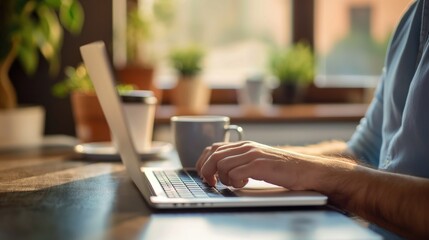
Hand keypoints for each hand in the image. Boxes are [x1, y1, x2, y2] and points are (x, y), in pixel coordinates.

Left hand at [196, 141, 319, 189]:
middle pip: (214, 156)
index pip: (213, 148)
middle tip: (213, 183)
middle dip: (207, 171)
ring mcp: (253, 155)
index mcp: (243, 145)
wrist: (305, 169)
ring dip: (223, 178)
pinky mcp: (259, 165)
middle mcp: (246, 147)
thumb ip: (240, 160)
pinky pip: (235, 173)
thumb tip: (219, 170)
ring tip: (235, 183)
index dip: (203, 162)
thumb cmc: (281, 168)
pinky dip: (235, 182)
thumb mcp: (257, 159)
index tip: (204, 175)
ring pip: (222, 165)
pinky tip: (245, 184)